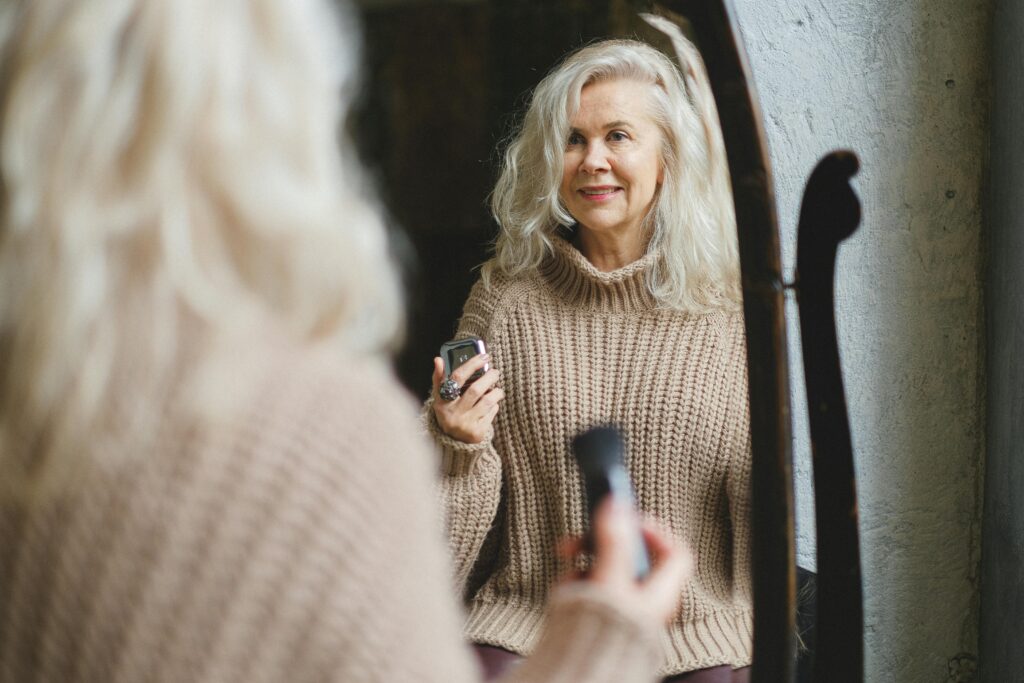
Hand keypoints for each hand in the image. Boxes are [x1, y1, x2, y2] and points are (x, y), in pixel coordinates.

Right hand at [431, 353, 504, 443]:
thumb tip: (438, 359)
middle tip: (495, 372)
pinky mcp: (477, 433)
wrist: (454, 442)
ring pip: (487, 402)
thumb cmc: (449, 412)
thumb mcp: (441, 398)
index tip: (483, 356)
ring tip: (497, 389)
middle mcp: (452, 413)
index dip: (471, 365)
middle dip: (489, 378)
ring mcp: (465, 424)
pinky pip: (491, 414)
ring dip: (496, 392)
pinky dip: (494, 406)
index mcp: (442, 401)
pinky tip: (492, 405)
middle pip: (475, 390)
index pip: (456, 378)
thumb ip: (440, 378)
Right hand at [558, 500, 690, 625]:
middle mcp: (645, 601)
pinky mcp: (601, 617)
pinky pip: (591, 587)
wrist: (577, 674)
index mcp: (660, 594)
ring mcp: (622, 609)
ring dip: (584, 562)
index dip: (654, 530)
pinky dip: (576, 582)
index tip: (628, 517)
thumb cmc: (604, 636)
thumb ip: (613, 541)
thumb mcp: (610, 581)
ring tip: (567, 562)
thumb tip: (617, 504)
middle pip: (632, 555)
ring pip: (607, 569)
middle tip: (583, 535)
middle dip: (603, 542)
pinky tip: (565, 589)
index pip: (675, 552)